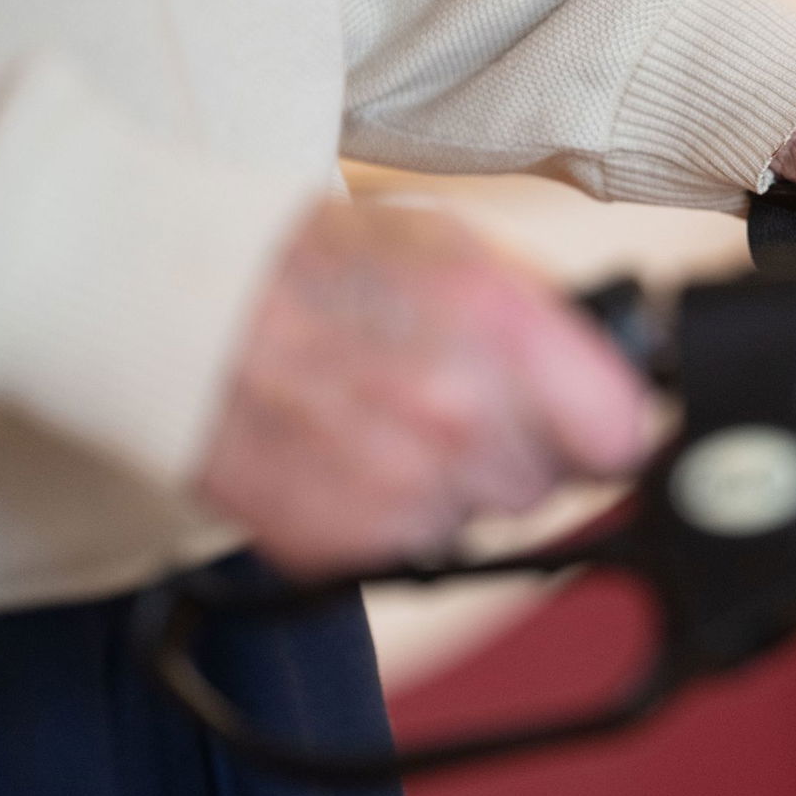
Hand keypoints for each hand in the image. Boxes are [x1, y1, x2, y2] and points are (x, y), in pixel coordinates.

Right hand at [196, 200, 648, 574]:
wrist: (173, 303)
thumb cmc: (313, 262)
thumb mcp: (452, 247)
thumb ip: (544, 318)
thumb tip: (621, 369)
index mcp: (503, 328)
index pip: (622, 436)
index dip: (601, 430)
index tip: (582, 426)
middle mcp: (460, 414)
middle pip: (548, 484)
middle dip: (514, 450)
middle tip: (446, 400)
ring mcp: (402, 487)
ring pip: (478, 520)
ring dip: (448, 485)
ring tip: (382, 418)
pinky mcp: (344, 541)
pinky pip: (407, 548)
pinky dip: (384, 515)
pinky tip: (343, 453)